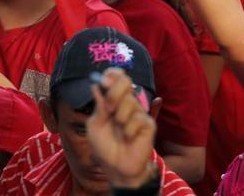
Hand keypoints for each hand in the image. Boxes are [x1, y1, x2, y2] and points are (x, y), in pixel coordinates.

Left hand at [87, 68, 157, 187]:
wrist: (117, 168)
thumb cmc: (104, 147)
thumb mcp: (95, 126)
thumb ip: (99, 106)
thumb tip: (96, 85)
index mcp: (113, 101)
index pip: (116, 78)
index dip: (112, 74)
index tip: (105, 80)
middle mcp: (127, 103)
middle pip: (126, 81)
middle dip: (114, 93)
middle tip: (108, 110)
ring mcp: (139, 112)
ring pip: (130, 101)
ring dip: (120, 118)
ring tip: (119, 132)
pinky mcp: (148, 124)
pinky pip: (137, 119)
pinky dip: (129, 131)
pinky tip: (129, 139)